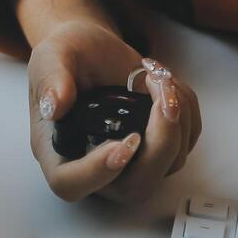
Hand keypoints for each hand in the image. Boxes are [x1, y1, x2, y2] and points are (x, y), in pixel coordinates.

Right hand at [15, 0, 201, 203]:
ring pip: (168, 165)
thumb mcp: (50, 58)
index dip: (99, 172)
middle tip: (162, 102)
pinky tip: (162, 82)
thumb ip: (50, 80)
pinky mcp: (157, 147)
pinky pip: (186, 141)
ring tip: (157, 77)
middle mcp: (94, 165)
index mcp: (58, 151)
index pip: (71, 184)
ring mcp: (130, 161)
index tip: (125, 140)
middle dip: (159, 146)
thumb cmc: (65, 56)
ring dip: (176, 118)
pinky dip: (185, 107)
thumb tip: (55, 105)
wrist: (91, 49)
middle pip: (133, 188)